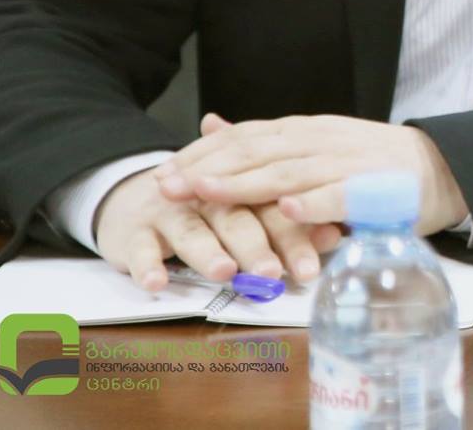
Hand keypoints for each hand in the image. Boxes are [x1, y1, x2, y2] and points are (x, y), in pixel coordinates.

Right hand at [94, 165, 340, 292]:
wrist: (139, 196)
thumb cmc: (212, 209)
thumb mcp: (250, 210)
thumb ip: (291, 222)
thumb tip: (338, 233)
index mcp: (245, 188)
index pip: (276, 206)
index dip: (300, 229)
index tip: (324, 253)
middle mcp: (209, 198)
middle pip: (236, 218)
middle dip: (256, 246)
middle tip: (274, 273)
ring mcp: (170, 212)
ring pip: (191, 230)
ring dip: (206, 251)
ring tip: (223, 272)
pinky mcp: (134, 230)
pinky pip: (138, 248)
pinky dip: (146, 265)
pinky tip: (156, 284)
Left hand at [156, 113, 467, 235]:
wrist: (442, 169)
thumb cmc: (371, 164)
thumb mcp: (313, 145)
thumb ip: (264, 141)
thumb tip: (210, 124)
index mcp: (304, 132)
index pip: (245, 138)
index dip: (203, 154)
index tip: (163, 173)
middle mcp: (321, 141)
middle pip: (258, 152)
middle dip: (210, 169)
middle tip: (168, 186)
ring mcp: (349, 163)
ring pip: (290, 172)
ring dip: (247, 182)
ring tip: (209, 192)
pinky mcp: (376, 190)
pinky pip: (341, 195)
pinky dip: (313, 202)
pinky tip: (287, 209)